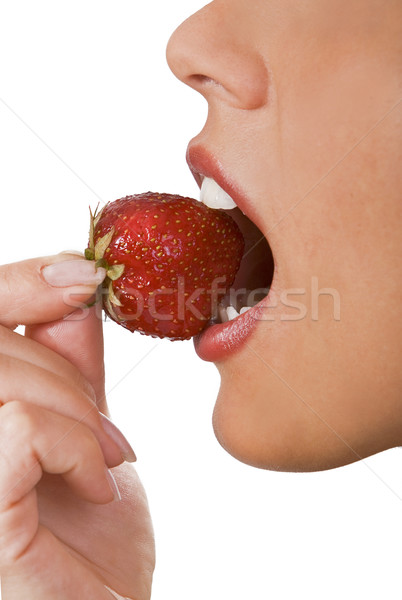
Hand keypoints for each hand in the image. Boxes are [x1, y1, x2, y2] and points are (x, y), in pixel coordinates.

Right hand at [0, 253, 154, 599]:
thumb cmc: (91, 531)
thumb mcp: (80, 424)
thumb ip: (66, 359)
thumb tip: (73, 286)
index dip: (19, 281)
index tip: (87, 279)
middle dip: (62, 370)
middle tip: (109, 425)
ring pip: (0, 377)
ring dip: (75, 409)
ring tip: (109, 457)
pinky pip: (16, 428)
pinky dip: (73, 445)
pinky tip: (95, 485)